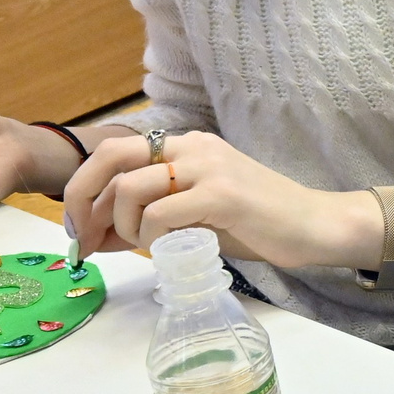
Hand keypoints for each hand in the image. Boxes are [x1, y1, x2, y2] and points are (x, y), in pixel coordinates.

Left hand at [63, 130, 377, 268]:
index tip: (78, 230)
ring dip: (121, 225)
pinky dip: (151, 236)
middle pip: (110, 157)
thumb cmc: (258, 224)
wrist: (315, 226)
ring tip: (140, 246)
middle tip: (82, 238)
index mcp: (185, 144)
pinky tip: (168, 248)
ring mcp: (208, 167)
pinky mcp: (223, 195)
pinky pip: (161, 214)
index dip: (83, 190)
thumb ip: (152, 217)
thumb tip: (97, 235)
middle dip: (81, 199)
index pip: (113, 152)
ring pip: (130, 188)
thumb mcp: (195, 216)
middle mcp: (192, 146)